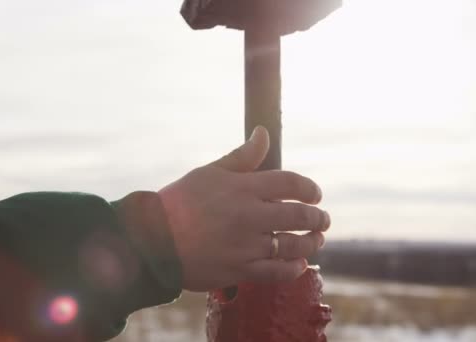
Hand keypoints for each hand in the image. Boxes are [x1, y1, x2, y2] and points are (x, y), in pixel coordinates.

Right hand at [158, 126, 330, 291]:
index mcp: (242, 187)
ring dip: (311, 242)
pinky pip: (276, 272)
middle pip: (298, 215)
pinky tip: (299, 264)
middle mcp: (248, 215)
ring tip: (317, 240)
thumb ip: (241, 157)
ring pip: (292, 245)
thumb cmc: (178, 202)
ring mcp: (245, 245)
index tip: (316, 194)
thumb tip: (263, 133)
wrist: (151, 240)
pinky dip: (293, 269)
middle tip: (323, 220)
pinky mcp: (239, 270)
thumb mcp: (209, 172)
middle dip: (318, 218)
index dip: (309, 188)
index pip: (290, 182)